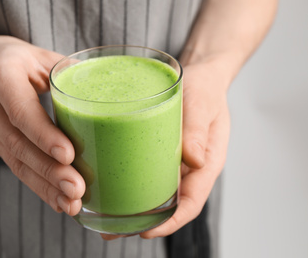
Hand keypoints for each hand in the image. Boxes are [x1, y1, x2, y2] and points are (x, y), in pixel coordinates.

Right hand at [0, 34, 84, 215]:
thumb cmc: (11, 58)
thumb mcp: (37, 56)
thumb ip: (67, 75)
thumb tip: (107, 96)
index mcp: (0, 75)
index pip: (21, 111)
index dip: (44, 135)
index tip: (69, 155)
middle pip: (18, 144)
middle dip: (49, 171)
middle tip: (77, 189)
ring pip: (16, 162)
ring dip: (45, 186)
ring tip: (72, 203)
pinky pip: (15, 166)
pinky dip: (38, 186)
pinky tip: (58, 200)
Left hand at [102, 57, 230, 239]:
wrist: (199, 76)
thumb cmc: (204, 89)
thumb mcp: (203, 103)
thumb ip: (198, 128)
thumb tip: (194, 160)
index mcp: (205, 163)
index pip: (191, 203)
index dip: (170, 222)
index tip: (147, 232)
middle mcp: (188, 168)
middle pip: (167, 204)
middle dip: (142, 222)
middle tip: (112, 230)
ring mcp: (172, 161)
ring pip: (153, 192)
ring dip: (130, 208)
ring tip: (102, 218)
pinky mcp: (158, 151)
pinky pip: (144, 172)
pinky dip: (128, 184)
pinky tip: (108, 186)